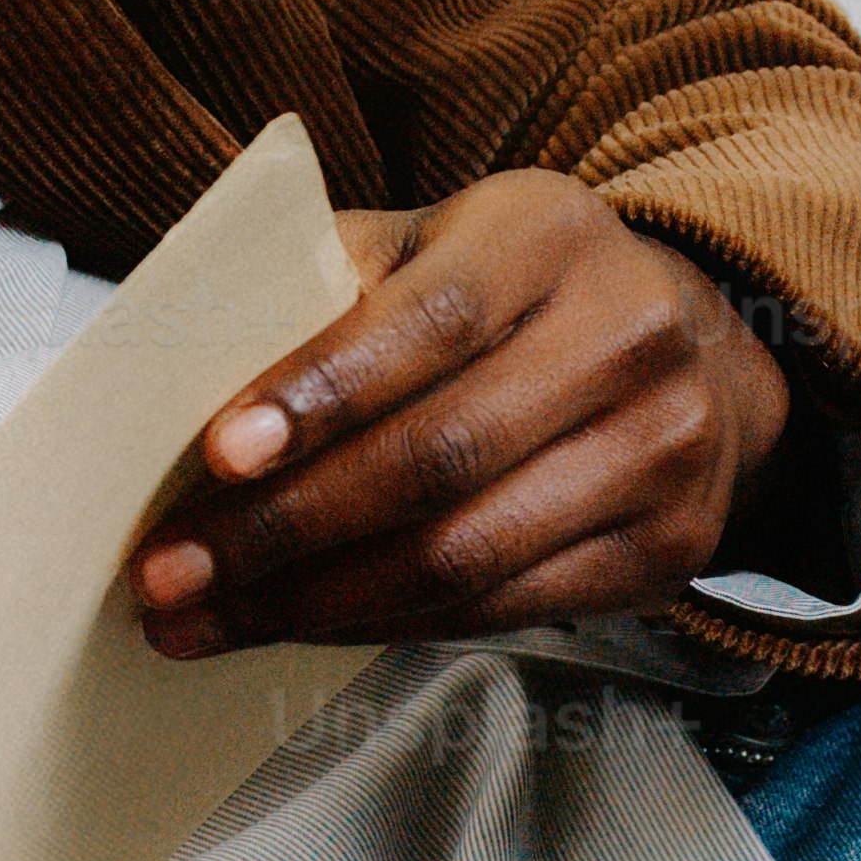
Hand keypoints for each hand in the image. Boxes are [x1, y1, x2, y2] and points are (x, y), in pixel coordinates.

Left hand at [132, 169, 798, 655]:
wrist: (689, 352)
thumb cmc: (513, 296)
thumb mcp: (430, 246)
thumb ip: (328, 288)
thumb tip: (192, 378)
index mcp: (550, 235)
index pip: (429, 320)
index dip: (321, 392)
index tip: (218, 452)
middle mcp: (628, 337)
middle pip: (441, 456)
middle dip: (284, 528)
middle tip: (171, 572)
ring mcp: (663, 451)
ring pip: (465, 554)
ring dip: (313, 601)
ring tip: (207, 617)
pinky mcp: (667, 552)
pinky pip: (499, 608)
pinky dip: (381, 626)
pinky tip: (301, 625)